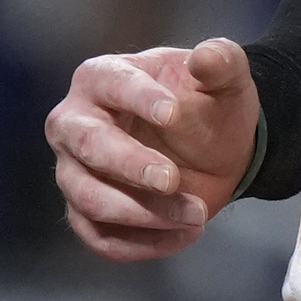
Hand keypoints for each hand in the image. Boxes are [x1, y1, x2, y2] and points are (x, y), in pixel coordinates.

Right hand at [47, 38, 260, 261]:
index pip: (111, 84)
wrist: (212, 151)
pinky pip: (101, 237)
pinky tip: (185, 235)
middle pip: (89, 144)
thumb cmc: (208, 106)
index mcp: (101, 78)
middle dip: (131, 165)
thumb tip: (207, 57)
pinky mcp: (86, 213)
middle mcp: (74, 124)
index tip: (174, 113)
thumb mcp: (226, 79)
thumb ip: (222, 62)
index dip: (140, 98)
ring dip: (145, 213)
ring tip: (198, 214)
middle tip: (172, 179)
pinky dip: (143, 244)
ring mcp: (74, 172)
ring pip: (91, 199)